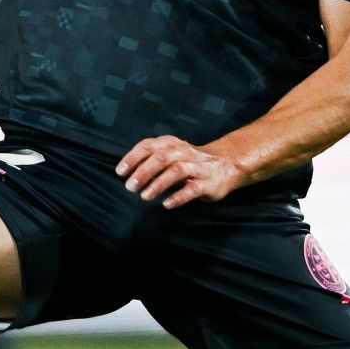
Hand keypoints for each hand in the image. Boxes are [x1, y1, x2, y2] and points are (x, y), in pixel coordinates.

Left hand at [116, 135, 245, 208]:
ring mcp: (198, 167)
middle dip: (143, 171)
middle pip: (161, 157)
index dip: (133, 158)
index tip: (120, 172)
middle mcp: (184, 153)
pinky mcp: (208, 183)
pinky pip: (192, 189)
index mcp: (172, 144)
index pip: (149, 146)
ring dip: (158, 184)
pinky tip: (166, 204)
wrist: (228, 164)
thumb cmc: (191, 162)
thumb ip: (153, 160)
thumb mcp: (172, 154)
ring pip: (176, 171)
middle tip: (130, 186)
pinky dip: (178, 196)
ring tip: (144, 196)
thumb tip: (129, 174)